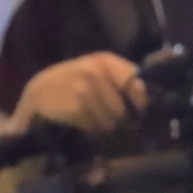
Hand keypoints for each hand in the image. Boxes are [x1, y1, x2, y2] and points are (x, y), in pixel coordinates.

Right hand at [10, 53, 144, 134]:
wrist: (37, 92)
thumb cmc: (73, 84)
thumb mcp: (97, 74)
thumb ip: (125, 80)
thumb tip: (155, 98)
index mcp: (106, 61)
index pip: (139, 85)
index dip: (143, 104)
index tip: (140, 114)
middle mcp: (96, 71)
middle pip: (125, 110)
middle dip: (120, 121)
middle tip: (108, 120)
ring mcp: (83, 88)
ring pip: (110, 121)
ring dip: (103, 127)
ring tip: (92, 121)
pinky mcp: (73, 106)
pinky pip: (94, 127)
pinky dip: (89, 131)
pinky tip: (80, 124)